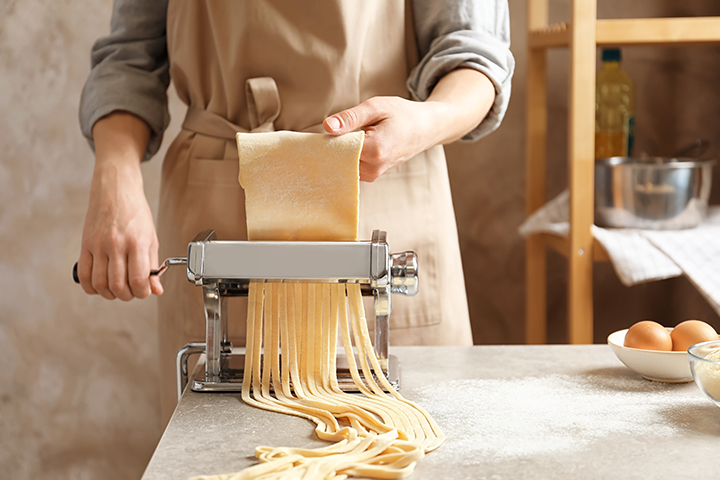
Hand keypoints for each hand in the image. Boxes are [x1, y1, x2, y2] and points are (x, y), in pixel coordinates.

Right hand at [76, 112, 161, 299]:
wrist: (115, 189)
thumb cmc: (135, 212)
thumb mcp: (151, 237)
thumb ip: (153, 265)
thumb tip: (156, 289)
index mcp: (137, 242)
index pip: (138, 280)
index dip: (142, 293)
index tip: (145, 291)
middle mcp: (116, 244)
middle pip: (118, 286)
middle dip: (127, 296)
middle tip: (132, 291)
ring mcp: (98, 245)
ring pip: (100, 284)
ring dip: (110, 294)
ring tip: (118, 289)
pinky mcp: (85, 245)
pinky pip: (84, 275)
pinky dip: (92, 287)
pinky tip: (101, 285)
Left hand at [323, 68, 494, 181]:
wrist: (426, 129)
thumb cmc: (402, 115)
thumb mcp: (376, 107)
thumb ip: (350, 118)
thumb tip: (327, 126)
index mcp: (374, 150)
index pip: (337, 149)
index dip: (329, 137)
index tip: (330, 128)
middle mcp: (373, 168)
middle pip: (339, 158)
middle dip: (335, 144)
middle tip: (341, 128)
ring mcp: (373, 174)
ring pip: (344, 164)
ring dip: (343, 150)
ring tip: (356, 134)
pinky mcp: (372, 176)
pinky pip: (351, 167)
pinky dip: (348, 156)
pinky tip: (357, 144)